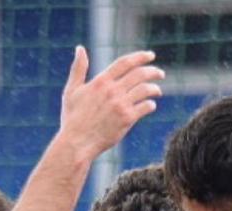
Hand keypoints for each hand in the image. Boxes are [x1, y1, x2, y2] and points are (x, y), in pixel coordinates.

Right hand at [57, 47, 163, 162]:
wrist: (77, 142)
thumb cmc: (72, 118)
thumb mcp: (71, 90)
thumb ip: (78, 68)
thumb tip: (80, 48)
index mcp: (101, 81)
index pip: (125, 62)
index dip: (140, 57)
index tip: (150, 56)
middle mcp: (112, 90)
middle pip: (139, 74)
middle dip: (153, 71)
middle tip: (160, 73)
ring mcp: (121, 105)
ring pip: (145, 90)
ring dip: (155, 88)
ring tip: (158, 91)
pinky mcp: (127, 119)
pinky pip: (145, 107)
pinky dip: (150, 105)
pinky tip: (151, 105)